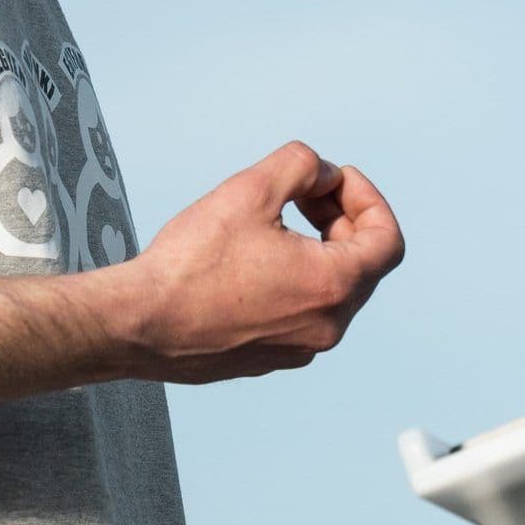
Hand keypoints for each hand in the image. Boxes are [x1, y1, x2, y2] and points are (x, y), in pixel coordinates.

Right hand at [114, 142, 405, 383]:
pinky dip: (295, 278)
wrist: (137, 325)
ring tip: (275, 220)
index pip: (387, 239)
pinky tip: (254, 258)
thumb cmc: (189, 265)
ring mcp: (298, 349)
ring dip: (318, 248)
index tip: (334, 180)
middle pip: (362, 264)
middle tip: (304, 192)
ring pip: (331, 290)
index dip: (368, 199)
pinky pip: (302, 312)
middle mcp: (326, 327)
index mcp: (334, 288)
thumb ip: (301, 166)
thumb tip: (322, 173)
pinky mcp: (269, 359)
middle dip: (340, 219)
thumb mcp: (251, 189)